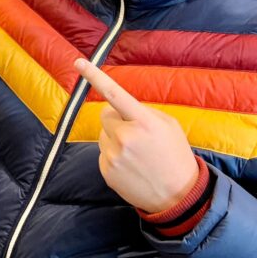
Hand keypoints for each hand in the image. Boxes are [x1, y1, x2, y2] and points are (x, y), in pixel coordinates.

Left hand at [75, 58, 198, 213]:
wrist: (177, 196)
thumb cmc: (175, 155)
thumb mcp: (168, 126)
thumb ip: (143, 112)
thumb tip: (118, 107)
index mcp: (144, 122)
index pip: (115, 93)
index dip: (95, 76)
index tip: (79, 62)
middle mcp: (126, 137)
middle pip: (105, 114)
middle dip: (116, 119)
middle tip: (135, 134)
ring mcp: (114, 156)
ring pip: (103, 135)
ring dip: (115, 139)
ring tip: (137, 154)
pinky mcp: (106, 171)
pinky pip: (103, 153)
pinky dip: (113, 156)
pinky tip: (131, 166)